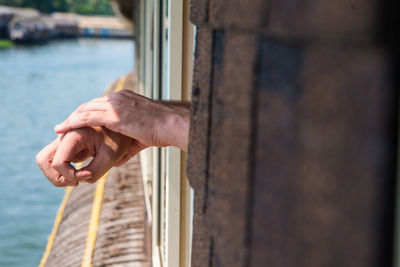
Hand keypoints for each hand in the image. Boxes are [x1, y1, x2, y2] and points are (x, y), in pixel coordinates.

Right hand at [36, 126, 140, 186]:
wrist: (124, 124)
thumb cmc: (120, 137)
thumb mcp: (111, 156)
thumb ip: (96, 171)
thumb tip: (80, 181)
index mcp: (74, 134)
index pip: (59, 162)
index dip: (71, 175)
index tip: (89, 176)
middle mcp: (65, 136)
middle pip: (43, 160)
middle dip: (55, 177)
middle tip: (76, 182)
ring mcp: (65, 141)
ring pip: (46, 160)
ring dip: (57, 175)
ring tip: (78, 180)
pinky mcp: (69, 146)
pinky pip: (58, 160)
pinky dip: (65, 171)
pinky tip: (83, 173)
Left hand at [54, 89, 189, 151]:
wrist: (171, 124)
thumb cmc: (163, 130)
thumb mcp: (143, 134)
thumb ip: (129, 144)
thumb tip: (120, 158)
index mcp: (125, 98)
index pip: (100, 103)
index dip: (87, 112)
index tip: (77, 122)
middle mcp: (118, 98)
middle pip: (90, 105)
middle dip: (76, 115)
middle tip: (64, 125)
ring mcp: (116, 105)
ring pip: (85, 110)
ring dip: (70, 119)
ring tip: (59, 128)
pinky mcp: (114, 115)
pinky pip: (87, 117)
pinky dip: (73, 123)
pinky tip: (62, 129)